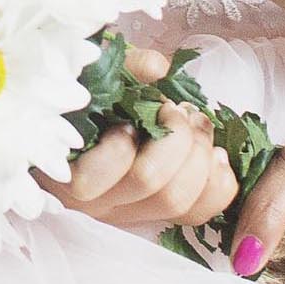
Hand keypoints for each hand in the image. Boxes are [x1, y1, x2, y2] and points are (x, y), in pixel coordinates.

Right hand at [40, 44, 237, 229]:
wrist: (94, 122)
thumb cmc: (88, 100)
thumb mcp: (96, 77)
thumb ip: (123, 68)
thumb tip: (158, 68)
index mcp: (66, 173)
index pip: (90, 180)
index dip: (121, 143)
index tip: (133, 111)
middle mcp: (97, 204)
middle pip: (148, 185)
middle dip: (177, 140)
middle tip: (181, 110)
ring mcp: (131, 214)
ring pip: (177, 203)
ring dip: (201, 157)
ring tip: (198, 124)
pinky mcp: (160, 215)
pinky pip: (199, 213)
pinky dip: (218, 184)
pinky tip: (216, 155)